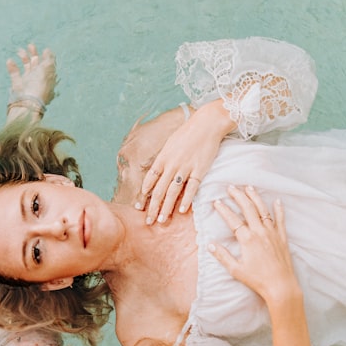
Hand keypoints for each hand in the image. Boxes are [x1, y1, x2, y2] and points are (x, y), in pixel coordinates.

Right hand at [6, 43, 56, 119]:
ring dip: (23, 57)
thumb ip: (48, 59)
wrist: (27, 103)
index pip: (49, 65)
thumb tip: (48, 51)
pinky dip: (12, 67)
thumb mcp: (47, 70)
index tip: (45, 49)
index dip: (47, 57)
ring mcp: (28, 82)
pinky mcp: (18, 85)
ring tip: (19, 50)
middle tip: (30, 45)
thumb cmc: (39, 86)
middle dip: (34, 54)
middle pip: (37, 64)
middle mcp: (39, 80)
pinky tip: (10, 61)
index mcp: (48, 77)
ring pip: (26, 67)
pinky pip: (15, 74)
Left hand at [135, 100, 233, 224]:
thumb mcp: (170, 144)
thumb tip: (157, 172)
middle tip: (148, 222)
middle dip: (152, 208)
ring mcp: (185, 167)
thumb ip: (164, 159)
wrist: (206, 124)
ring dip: (166, 208)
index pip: (150, 179)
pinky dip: (186, 200)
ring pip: (172, 192)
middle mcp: (172, 164)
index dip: (144, 194)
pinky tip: (181, 211)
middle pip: (159, 190)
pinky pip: (191, 188)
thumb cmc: (188, 133)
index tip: (139, 207)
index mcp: (163, 157)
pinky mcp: (200, 169)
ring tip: (161, 220)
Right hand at [207, 186, 301, 304]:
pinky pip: (280, 220)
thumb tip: (210, 245)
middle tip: (231, 187)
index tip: (217, 202)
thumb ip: (222, 256)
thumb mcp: (236, 270)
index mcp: (247, 239)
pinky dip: (279, 209)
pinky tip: (277, 201)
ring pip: (263, 210)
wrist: (281, 285)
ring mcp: (272, 233)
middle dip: (239, 196)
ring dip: (255, 197)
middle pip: (248, 209)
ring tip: (249, 187)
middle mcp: (260, 232)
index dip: (224, 210)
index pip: (233, 220)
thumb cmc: (257, 280)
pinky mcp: (282, 238)